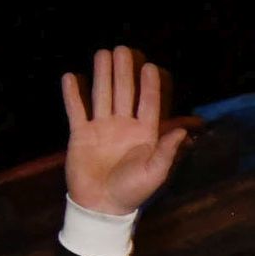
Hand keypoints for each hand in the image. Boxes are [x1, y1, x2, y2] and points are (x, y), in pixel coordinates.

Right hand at [62, 47, 188, 215]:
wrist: (100, 206)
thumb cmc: (132, 191)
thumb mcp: (155, 174)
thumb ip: (167, 152)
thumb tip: (184, 131)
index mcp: (144, 134)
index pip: (149, 104)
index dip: (149, 85)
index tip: (150, 66)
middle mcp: (124, 126)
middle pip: (124, 93)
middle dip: (124, 71)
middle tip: (123, 49)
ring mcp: (101, 128)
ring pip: (102, 95)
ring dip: (102, 75)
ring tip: (102, 53)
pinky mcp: (81, 134)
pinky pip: (76, 110)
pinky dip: (73, 95)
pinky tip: (71, 76)